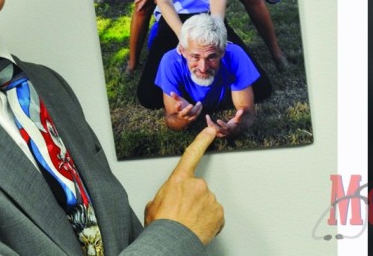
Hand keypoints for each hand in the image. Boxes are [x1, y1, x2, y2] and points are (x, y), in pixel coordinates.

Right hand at [144, 126, 223, 244]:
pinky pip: (214, 215)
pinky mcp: (218, 212)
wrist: (172, 241)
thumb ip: (165, 195)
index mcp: (178, 180)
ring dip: (200, 211)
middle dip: (192, 199)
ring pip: (207, 203)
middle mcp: (197, 185)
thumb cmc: (161, 225)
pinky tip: (198, 227)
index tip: (210, 131)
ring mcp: (210, 198)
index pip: (192, 154)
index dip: (202, 140)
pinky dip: (208, 221)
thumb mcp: (154, 205)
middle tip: (182, 213)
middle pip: (197, 189)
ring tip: (188, 223)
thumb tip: (167, 202)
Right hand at [170, 92, 202, 125]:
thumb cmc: (180, 109)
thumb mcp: (178, 103)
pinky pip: (196, 115)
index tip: (180, 102)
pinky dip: (199, 110)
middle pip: (185, 113)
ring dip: (196, 109)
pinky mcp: (192, 118)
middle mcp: (183, 115)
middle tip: (191, 105)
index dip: (178, 106)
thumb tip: (171, 92)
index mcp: (178, 111)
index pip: (177, 109)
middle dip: (187, 109)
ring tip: (199, 103)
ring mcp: (188, 118)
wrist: (181, 120)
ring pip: (192, 114)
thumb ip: (175, 98)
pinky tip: (201, 105)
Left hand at [207, 110, 246, 138]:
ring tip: (207, 118)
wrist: (236, 130)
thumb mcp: (238, 119)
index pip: (226, 127)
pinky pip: (213, 131)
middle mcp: (226, 132)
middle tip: (208, 119)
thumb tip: (241, 110)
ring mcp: (221, 134)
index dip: (222, 124)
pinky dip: (210, 126)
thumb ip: (239, 115)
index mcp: (230, 128)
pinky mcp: (218, 134)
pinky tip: (208, 120)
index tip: (218, 120)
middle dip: (212, 125)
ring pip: (214, 131)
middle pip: (218, 130)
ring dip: (210, 125)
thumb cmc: (237, 122)